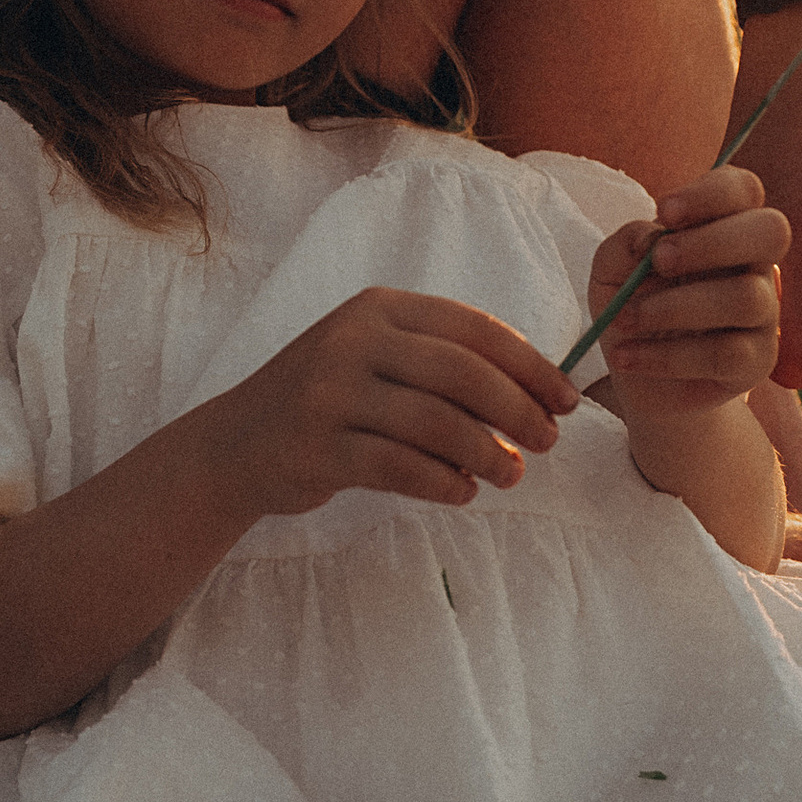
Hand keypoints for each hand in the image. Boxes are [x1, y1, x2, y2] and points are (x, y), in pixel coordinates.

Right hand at [213, 289, 579, 520]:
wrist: (234, 444)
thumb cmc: (327, 401)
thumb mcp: (376, 358)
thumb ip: (441, 364)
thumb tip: (534, 394)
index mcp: (380, 309)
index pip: (474, 328)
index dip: (530, 364)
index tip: (567, 399)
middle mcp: (353, 340)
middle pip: (460, 372)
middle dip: (517, 408)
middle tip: (547, 440)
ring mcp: (330, 392)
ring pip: (434, 422)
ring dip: (485, 453)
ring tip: (511, 475)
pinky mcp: (316, 446)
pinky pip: (398, 466)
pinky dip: (441, 482)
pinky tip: (463, 492)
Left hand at [587, 164, 785, 429]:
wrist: (641, 383)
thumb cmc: (632, 310)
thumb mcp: (611, 274)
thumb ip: (624, 245)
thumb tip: (651, 236)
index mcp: (723, 226)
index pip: (744, 189)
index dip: (711, 193)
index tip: (663, 210)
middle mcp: (753, 264)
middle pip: (771, 230)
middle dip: (713, 240)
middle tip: (659, 261)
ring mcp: (763, 313)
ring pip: (747, 297)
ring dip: (675, 307)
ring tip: (625, 321)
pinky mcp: (757, 361)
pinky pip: (727, 353)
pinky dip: (668, 356)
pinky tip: (629, 357)